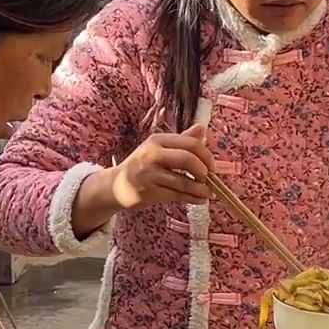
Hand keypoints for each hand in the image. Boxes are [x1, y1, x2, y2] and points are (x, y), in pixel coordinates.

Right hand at [72, 125, 212, 235]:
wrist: (117, 185)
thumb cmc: (143, 165)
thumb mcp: (159, 148)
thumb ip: (181, 140)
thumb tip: (202, 128)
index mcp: (157, 140)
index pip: (190, 143)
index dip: (206, 155)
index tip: (211, 165)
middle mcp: (152, 154)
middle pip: (187, 159)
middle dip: (204, 171)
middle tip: (209, 178)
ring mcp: (149, 174)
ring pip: (184, 182)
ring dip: (201, 189)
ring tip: (207, 193)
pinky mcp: (149, 192)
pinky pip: (177, 196)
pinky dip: (192, 198)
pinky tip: (199, 199)